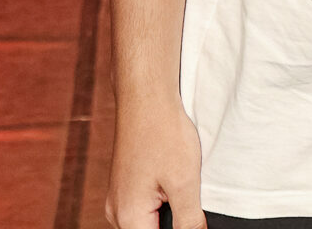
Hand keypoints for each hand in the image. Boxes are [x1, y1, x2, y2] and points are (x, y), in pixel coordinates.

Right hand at [106, 97, 204, 228]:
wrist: (146, 96)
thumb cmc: (164, 134)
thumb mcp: (185, 183)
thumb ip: (189, 222)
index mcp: (129, 217)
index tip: (193, 218)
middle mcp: (117, 211)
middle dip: (175, 224)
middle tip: (194, 204)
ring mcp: (120, 197)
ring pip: (149, 221)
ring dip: (171, 215)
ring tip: (189, 194)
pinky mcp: (127, 184)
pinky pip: (146, 206)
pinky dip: (164, 202)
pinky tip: (179, 185)